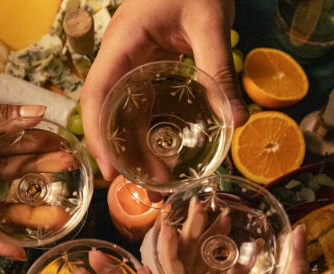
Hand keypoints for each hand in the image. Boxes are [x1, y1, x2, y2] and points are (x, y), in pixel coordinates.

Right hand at [0, 69, 49, 259]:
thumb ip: (0, 117)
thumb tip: (39, 113)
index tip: (21, 254)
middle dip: (28, 208)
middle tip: (61, 213)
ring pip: (4, 174)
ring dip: (33, 168)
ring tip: (65, 162)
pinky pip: (0, 152)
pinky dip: (21, 148)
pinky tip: (47, 143)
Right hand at [80, 0, 249, 181]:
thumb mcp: (209, 22)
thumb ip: (219, 69)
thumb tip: (238, 120)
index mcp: (122, 45)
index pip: (96, 95)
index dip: (98, 136)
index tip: (112, 171)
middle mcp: (120, 58)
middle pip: (108, 114)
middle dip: (122, 156)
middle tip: (148, 191)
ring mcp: (132, 63)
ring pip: (124, 114)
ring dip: (138, 150)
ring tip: (160, 184)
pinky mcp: (148, 67)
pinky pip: (143, 105)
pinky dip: (151, 133)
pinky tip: (166, 155)